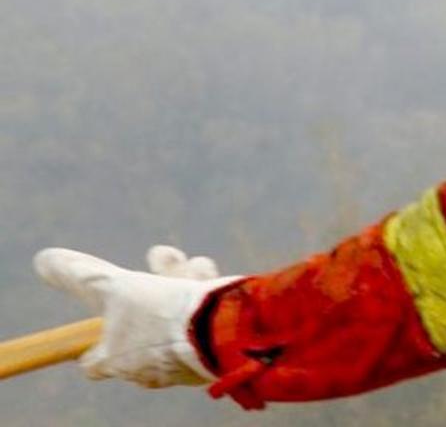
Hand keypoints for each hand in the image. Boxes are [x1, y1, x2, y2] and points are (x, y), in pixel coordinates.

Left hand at [34, 245, 236, 387]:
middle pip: (141, 325)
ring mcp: (183, 360)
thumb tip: (43, 259)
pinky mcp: (215, 349)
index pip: (94, 363)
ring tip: (192, 265)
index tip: (103, 316)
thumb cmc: (161, 315)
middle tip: (160, 258)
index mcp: (119, 362)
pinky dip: (206, 292)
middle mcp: (149, 368)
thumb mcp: (114, 287)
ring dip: (181, 280)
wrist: (222, 331)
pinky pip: (205, 317)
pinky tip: (209, 276)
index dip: (97, 342)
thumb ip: (81, 276)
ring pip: (175, 314)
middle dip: (150, 286)